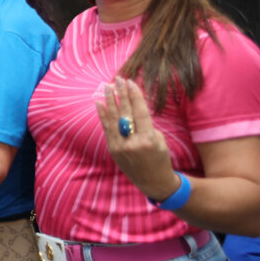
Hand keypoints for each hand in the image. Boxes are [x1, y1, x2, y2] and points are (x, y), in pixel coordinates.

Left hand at [96, 76, 179, 200]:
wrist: (152, 181)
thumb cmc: (160, 157)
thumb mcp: (160, 140)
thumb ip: (145, 125)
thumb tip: (132, 107)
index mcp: (148, 140)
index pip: (140, 112)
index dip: (135, 96)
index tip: (130, 82)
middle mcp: (132, 143)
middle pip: (125, 113)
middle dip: (121, 94)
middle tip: (117, 79)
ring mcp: (120, 147)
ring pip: (113, 119)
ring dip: (109, 101)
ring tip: (106, 87)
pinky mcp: (112, 150)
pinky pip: (106, 128)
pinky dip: (102, 115)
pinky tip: (99, 103)